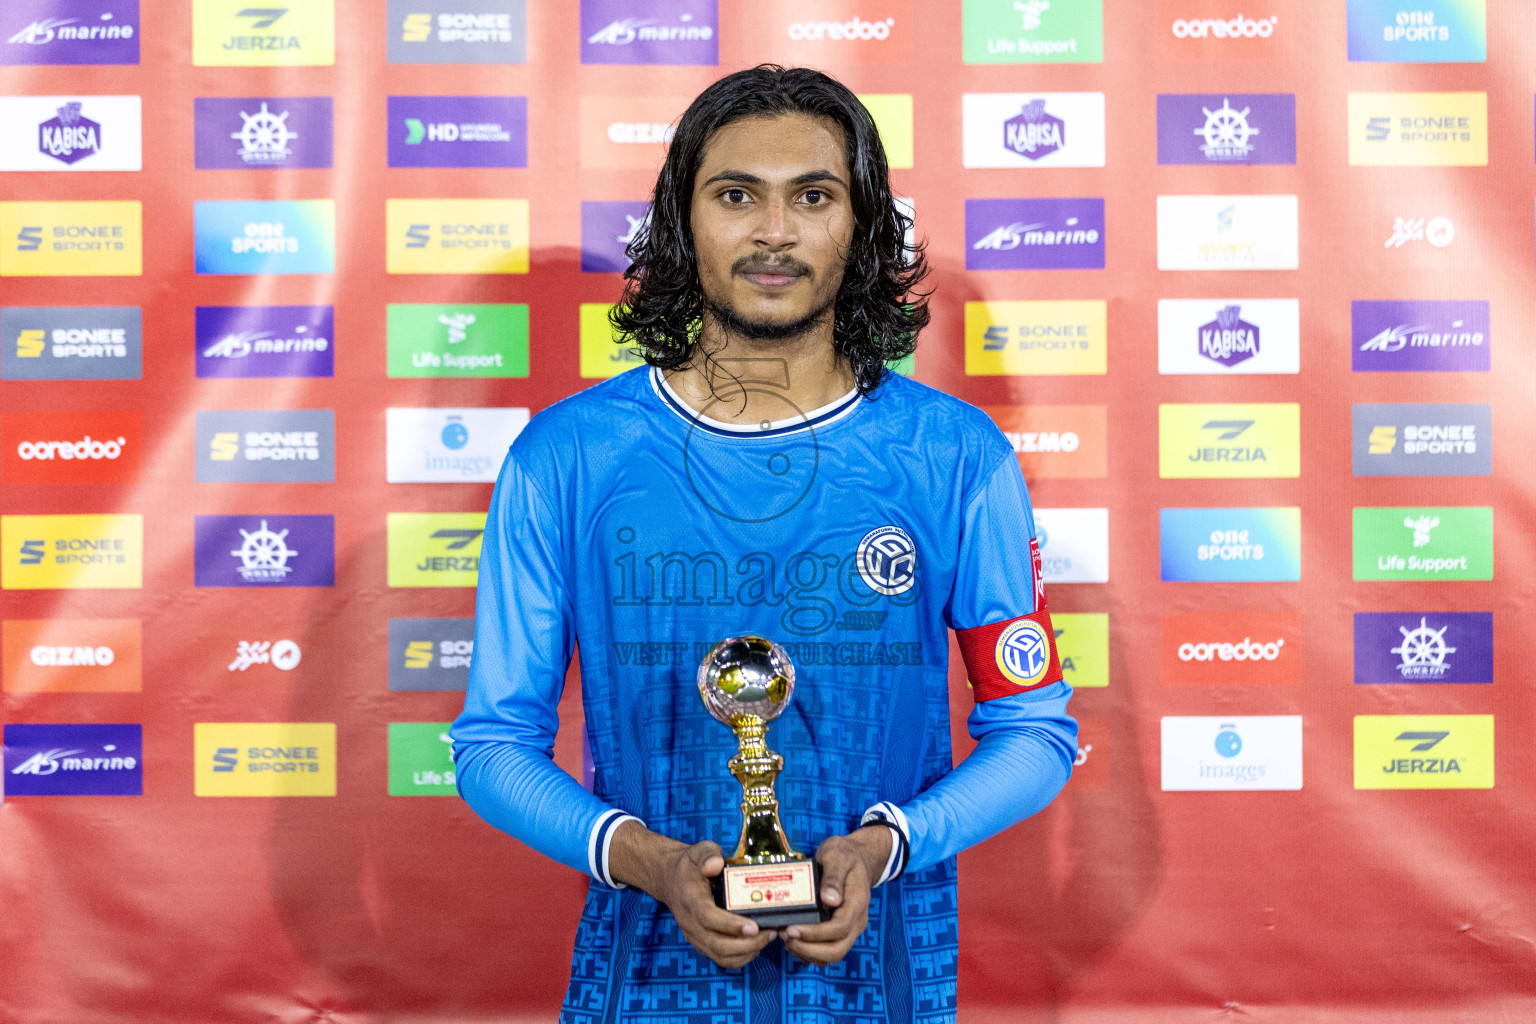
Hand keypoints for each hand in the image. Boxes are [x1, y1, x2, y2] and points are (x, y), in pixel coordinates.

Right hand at [608, 821, 776, 969]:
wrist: (671, 879)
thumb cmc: (690, 865)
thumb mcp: (698, 851)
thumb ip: (707, 855)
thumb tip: (716, 865)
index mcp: (690, 900)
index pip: (708, 918)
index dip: (731, 926)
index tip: (754, 927)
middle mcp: (690, 923)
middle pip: (718, 945)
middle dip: (747, 944)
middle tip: (771, 932)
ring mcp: (695, 936)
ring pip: (721, 957)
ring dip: (748, 952)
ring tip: (768, 937)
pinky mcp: (701, 943)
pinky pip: (722, 959)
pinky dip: (742, 956)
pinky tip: (757, 943)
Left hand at [782, 825, 891, 965]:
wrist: (856, 858)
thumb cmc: (845, 856)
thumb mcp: (838, 857)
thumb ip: (833, 877)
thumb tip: (829, 900)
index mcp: (857, 905)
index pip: (839, 929)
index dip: (815, 934)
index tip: (792, 929)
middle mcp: (856, 922)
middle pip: (836, 950)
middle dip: (809, 949)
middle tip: (785, 937)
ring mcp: (849, 929)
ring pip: (831, 955)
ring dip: (807, 952)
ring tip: (785, 938)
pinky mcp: (839, 931)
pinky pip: (826, 951)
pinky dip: (809, 951)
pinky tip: (793, 940)